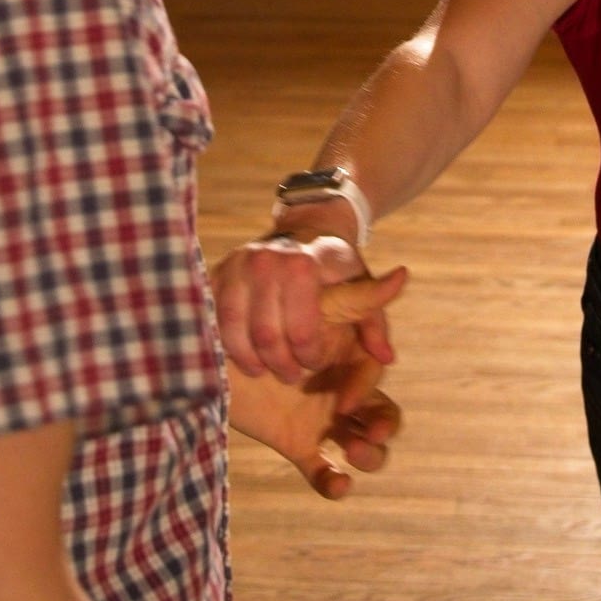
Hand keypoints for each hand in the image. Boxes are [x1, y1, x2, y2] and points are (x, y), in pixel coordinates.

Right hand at [214, 227, 399, 381]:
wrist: (305, 227)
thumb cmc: (337, 269)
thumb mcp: (361, 286)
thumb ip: (374, 322)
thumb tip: (386, 357)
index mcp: (308, 261)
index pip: (302, 326)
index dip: (309, 352)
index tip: (316, 360)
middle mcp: (269, 258)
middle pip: (267, 334)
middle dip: (281, 363)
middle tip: (292, 373)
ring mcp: (239, 264)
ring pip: (235, 330)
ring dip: (252, 359)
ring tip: (266, 368)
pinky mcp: (217, 272)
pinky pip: (214, 320)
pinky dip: (227, 345)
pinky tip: (244, 356)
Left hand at [222, 263, 409, 498]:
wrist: (220, 338)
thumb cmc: (271, 313)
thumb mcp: (313, 306)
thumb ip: (358, 297)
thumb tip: (403, 273)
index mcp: (350, 361)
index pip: (373, 383)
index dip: (364, 395)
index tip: (343, 404)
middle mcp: (343, 393)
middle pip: (382, 419)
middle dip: (381, 431)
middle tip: (366, 440)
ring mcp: (323, 421)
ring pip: (363, 447)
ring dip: (369, 456)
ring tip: (352, 454)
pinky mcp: (298, 443)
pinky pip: (324, 471)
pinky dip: (335, 483)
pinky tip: (340, 485)